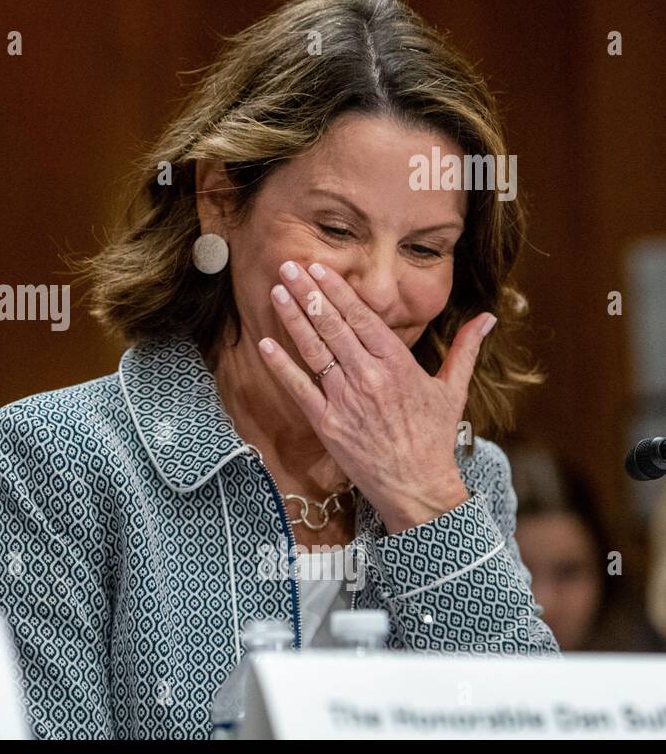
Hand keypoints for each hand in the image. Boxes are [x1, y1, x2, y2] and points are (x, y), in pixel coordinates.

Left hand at [257, 259, 495, 533]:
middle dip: (309, 294)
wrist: (417, 487)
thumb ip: (466, 349)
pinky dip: (281, 365)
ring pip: (314, 351)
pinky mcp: (327, 423)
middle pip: (333, 327)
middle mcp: (370, 377)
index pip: (362, 318)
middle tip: (288, 265)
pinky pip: (299, 388)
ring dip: (293, 319)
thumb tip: (488, 317)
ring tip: (276, 292)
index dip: (337, 291)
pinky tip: (265, 343)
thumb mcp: (453, 390)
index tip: (318, 269)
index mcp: (399, 364)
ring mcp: (346, 400)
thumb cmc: (433, 438)